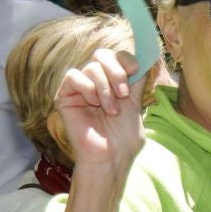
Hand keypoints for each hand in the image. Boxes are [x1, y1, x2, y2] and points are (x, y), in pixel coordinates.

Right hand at [54, 48, 144, 184]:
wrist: (109, 157)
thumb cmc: (124, 138)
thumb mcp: (136, 106)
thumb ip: (137, 82)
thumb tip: (145, 59)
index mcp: (114, 84)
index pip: (116, 56)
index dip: (125, 58)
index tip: (134, 70)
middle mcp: (97, 83)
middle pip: (102, 55)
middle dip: (116, 71)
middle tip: (123, 94)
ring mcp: (81, 89)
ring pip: (92, 67)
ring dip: (106, 88)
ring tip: (111, 110)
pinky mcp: (65, 96)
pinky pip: (73, 76)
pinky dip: (87, 87)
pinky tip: (93, 104)